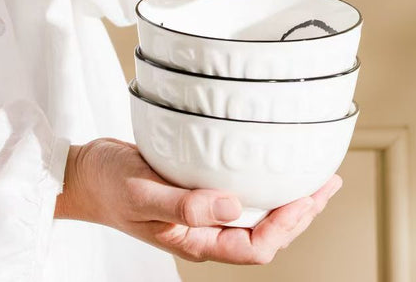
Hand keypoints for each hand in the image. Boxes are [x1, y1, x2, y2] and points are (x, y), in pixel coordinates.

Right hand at [55, 138, 342, 263]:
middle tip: (327, 183)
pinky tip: (272, 168)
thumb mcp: (142, 196)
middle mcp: (206, 229)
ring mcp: (203, 212)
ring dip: (289, 198)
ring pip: (258, 214)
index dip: (288, 226)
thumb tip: (232, 206)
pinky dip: (264, 183)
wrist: (88, 172)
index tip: (309, 196)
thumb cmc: (109, 185)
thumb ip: (184, 206)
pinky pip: (241, 194)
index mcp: (197, 241)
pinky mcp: (199, 190)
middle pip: (266, 233)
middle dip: (301, 212)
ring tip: (313, 178)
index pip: (256, 247)